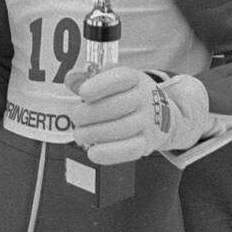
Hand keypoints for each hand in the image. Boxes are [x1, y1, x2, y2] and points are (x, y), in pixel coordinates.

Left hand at [66, 65, 207, 164]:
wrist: (160, 113)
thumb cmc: (128, 94)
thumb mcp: (114, 79)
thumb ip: (90, 77)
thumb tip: (71, 79)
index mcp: (134, 78)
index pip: (120, 78)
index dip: (99, 85)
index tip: (83, 93)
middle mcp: (144, 98)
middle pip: (115, 106)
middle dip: (88, 114)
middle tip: (75, 117)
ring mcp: (148, 121)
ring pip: (119, 129)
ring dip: (93, 134)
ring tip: (80, 134)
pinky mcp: (147, 142)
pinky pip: (128, 150)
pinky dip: (108, 153)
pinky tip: (93, 152)